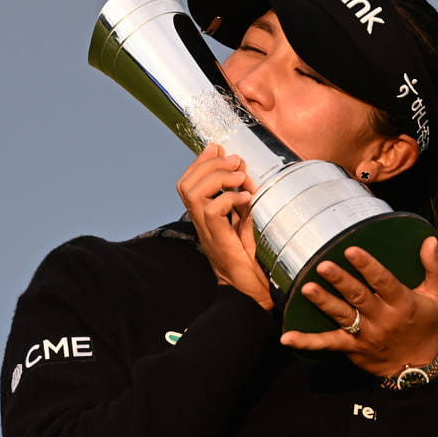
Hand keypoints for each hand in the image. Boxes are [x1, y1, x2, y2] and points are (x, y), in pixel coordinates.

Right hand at [176, 144, 272, 309]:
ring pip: (194, 193)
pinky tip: (248, 198)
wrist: (252, 289)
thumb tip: (245, 176)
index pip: (189, 182)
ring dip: (218, 177)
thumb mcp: (247, 222)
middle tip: (235, 161)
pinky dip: (230, 198)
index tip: (219, 147)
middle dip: (208, 164)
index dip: (200, 161)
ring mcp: (207, 231)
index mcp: (205, 215)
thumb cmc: (251, 259)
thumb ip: (242, 201)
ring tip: (241, 177)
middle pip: (186, 184)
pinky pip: (213, 210)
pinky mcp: (219, 239)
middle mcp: (201, 221)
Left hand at [279, 237, 437, 376]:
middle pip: (359, 297)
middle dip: (340, 281)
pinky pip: (327, 344)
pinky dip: (307, 342)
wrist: (415, 367)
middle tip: (323, 265)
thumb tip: (429, 240)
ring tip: (306, 288)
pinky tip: (287, 338)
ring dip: (323, 302)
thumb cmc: (425, 325)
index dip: (368, 266)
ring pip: (342, 316)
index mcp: (402, 303)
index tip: (351, 250)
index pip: (384, 282)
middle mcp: (382, 318)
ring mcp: (365, 334)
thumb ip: (434, 267)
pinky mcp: (351, 348)